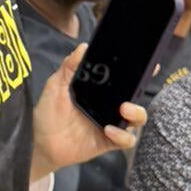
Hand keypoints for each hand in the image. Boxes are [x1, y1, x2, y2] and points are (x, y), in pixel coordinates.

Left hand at [30, 43, 145, 179]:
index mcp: (100, 90)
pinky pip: (126, 140)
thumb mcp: (56, 86)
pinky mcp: (108, 142)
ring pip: (137, 118)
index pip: (124, 79)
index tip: (150, 64)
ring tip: (124, 109)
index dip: (140, 71)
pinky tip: (108, 130)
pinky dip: (122, 135)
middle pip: (137, 96)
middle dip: (143, 88)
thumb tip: (83, 48)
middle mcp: (109, 106)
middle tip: (138, 84)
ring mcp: (111, 123)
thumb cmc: (48, 113)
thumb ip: (68, 67)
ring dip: (136, 112)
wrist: (40, 142)